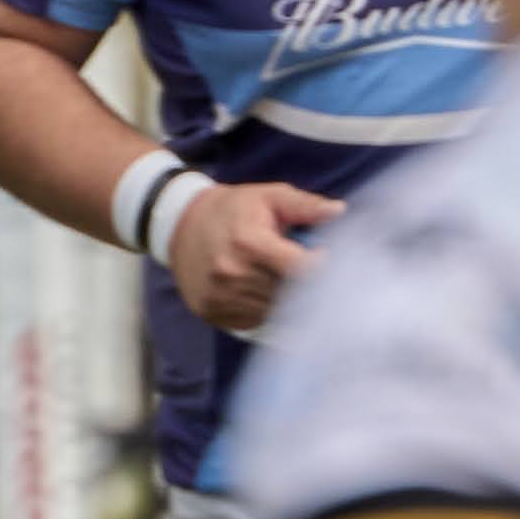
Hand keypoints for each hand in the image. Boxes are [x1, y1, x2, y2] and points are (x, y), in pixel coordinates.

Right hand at [166, 179, 342, 334]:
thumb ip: (305, 206)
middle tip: (304, 269)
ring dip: (285, 300)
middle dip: (303, 283)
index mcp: (249, 242)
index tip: (322, 256)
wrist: (180, 225)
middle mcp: (232, 273)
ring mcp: (220, 296)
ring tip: (281, 278)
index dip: (319, 266)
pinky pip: (253, 321)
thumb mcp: (268, 197)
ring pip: (273, 311)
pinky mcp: (212, 312)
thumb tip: (339, 211)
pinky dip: (264, 310)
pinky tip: (262, 291)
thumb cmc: (233, 209)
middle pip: (289, 293)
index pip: (300, 269)